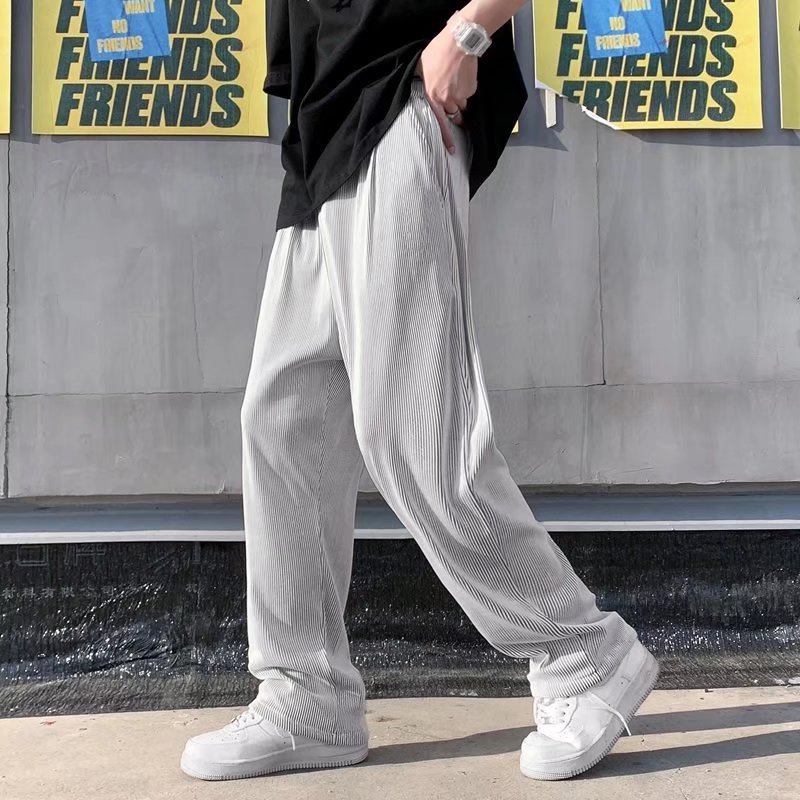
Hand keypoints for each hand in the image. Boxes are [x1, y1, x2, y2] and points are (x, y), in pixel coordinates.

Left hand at [415, 22, 477, 153]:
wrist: (458, 42)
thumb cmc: (438, 52)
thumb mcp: (421, 68)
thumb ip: (421, 82)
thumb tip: (419, 89)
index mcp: (433, 97)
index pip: (440, 122)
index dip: (447, 138)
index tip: (452, 149)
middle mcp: (447, 100)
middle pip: (452, 114)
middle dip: (453, 111)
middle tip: (452, 100)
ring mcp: (460, 96)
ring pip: (461, 105)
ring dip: (459, 100)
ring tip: (456, 83)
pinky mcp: (470, 90)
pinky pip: (468, 95)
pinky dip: (466, 89)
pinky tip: (462, 77)